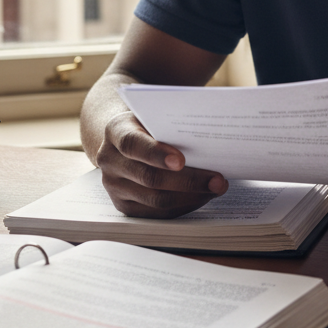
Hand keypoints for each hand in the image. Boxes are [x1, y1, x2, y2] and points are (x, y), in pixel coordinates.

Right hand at [96, 110, 228, 217]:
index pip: (132, 144)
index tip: (181, 160)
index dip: (156, 153)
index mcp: (115, 131)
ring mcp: (114, 186)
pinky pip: (157, 212)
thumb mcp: (154, 115)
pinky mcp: (124, 205)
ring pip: (155, 199)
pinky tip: (202, 196)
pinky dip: (183, 206)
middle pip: (149, 177)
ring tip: (216, 188)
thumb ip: (171, 123)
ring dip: (191, 196)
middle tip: (217, 180)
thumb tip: (209, 136)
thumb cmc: (148, 124)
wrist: (125, 139)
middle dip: (188, 181)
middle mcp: (110, 160)